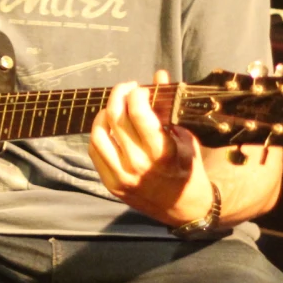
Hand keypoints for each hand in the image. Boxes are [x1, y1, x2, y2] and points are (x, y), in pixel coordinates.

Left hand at [89, 69, 214, 224]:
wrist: (184, 207)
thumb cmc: (188, 168)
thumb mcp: (185, 137)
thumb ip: (168, 107)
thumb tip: (158, 75)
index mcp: (162, 152)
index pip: (138, 112)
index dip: (136, 93)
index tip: (140, 88)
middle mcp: (139, 164)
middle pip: (116, 118)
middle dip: (119, 95)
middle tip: (126, 89)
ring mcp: (122, 176)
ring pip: (99, 134)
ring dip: (104, 114)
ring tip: (115, 108)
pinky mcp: (111, 185)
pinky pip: (94, 152)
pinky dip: (98, 134)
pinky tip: (108, 127)